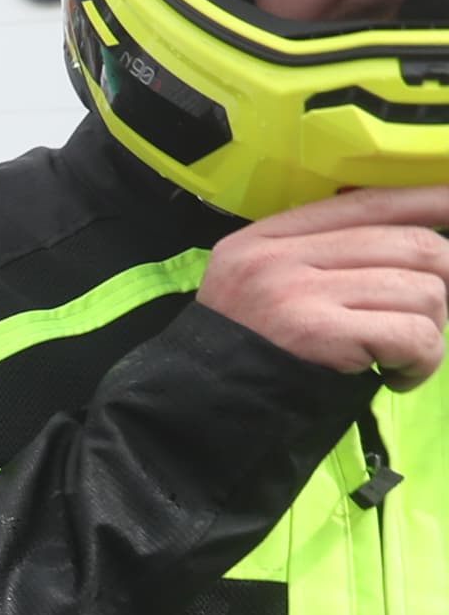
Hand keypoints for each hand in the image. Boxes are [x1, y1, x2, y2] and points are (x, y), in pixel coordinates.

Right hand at [199, 188, 448, 388]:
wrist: (190, 414)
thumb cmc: (244, 355)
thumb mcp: (263, 288)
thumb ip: (320, 258)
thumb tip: (418, 246)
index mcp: (267, 238)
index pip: (368, 202)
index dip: (428, 200)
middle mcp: (281, 257)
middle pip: (412, 246)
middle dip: (442, 284)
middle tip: (425, 319)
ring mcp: (297, 294)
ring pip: (423, 292)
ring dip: (431, 332)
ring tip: (400, 356)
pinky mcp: (318, 334)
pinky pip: (413, 335)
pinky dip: (423, 361)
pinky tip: (398, 376)